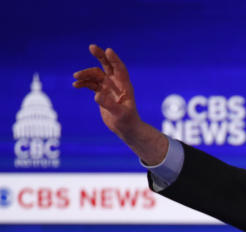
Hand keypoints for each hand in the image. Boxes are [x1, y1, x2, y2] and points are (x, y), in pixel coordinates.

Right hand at [73, 45, 165, 163]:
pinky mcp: (101, 93)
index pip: (120, 69)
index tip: (108, 51)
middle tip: (92, 47)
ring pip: (96, 75)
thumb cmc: (127, 121)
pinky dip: (83, 83)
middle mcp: (116, 84)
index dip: (114, 60)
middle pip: (108, 66)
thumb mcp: (119, 114)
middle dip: (100, 56)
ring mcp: (108, 87)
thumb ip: (108, 104)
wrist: (125, 129)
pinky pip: (90, 84)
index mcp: (125, 86)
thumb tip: (96, 95)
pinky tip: (76, 85)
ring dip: (86, 74)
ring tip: (76, 76)